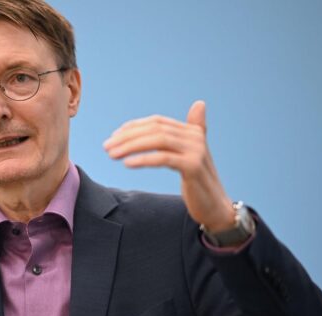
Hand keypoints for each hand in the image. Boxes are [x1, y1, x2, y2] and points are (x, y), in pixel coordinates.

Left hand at [103, 100, 234, 231]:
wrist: (214, 206)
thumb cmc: (199, 182)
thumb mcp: (190, 155)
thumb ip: (188, 134)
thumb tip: (199, 104)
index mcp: (192, 131)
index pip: (157, 122)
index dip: (134, 126)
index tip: (114, 136)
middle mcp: (195, 137)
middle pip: (155, 129)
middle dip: (127, 137)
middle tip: (107, 146)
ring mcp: (196, 150)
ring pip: (158, 140)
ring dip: (131, 146)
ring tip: (112, 154)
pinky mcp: (193, 166)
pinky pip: (163, 158)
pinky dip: (143, 159)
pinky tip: (127, 163)